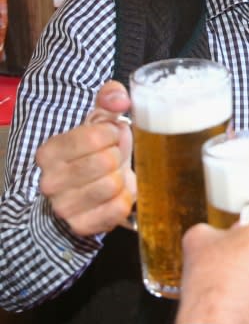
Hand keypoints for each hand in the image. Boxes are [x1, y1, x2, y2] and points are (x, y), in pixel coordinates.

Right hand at [36, 81, 134, 236]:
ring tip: (113, 175)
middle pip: (106, 162)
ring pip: (113, 185)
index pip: (96, 136)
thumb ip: (109, 97)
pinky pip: (119, 208)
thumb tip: (120, 100)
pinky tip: (115, 193)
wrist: (86, 189)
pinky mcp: (82, 226)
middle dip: (118, 156)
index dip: (112, 134)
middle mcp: (50, 181)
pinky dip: (125, 198)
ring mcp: (64, 207)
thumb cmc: (94, 150)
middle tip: (112, 158)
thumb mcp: (98, 119)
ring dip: (122, 177)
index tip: (110, 136)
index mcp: (49, 152)